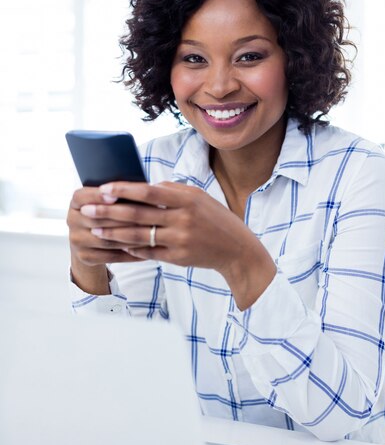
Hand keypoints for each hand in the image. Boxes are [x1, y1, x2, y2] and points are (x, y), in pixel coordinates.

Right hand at [67, 186, 140, 293]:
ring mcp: (77, 240)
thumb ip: (117, 194)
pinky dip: (131, 254)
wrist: (90, 242)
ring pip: (108, 240)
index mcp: (76, 202)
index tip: (115, 196)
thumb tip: (143, 186)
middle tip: (148, 216)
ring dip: (132, 238)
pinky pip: (112, 256)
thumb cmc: (106, 214)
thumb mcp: (105, 201)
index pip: (83, 197)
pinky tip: (147, 250)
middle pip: (99, 220)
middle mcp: (72, 220)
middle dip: (125, 218)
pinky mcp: (85, 257)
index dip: (98, 196)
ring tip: (152, 234)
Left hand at [81, 181, 276, 308]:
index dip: (124, 190)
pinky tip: (115, 245)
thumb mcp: (198, 197)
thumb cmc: (215, 219)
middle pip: (138, 214)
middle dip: (109, 212)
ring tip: (95, 229)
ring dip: (113, 232)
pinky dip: (130, 248)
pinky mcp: (177, 258)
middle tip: (88, 210)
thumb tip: (142, 186)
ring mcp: (179, 240)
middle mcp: (182, 219)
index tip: (103, 188)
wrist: (237, 249)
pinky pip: (148, 252)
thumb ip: (172, 191)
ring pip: (138, 236)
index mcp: (186, 199)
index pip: (149, 192)